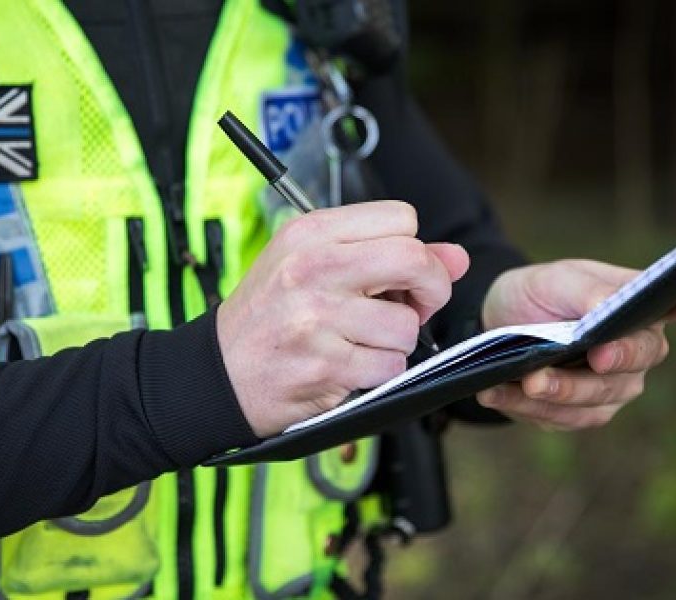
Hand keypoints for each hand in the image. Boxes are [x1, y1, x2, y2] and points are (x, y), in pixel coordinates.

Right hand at [217, 201, 469, 437]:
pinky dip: (378, 373)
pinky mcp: (324, 365)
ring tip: (362, 341)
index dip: (414, 249)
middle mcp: (313, 268)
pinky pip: (389, 367)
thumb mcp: (316, 265)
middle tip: (412, 307)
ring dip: (396, 342)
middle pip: (414, 260)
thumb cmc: (269, 315)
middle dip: (429, 289)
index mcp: (311, 233)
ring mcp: (317, 318)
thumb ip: (388, 255)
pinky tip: (349, 366)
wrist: (218, 372)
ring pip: (407, 326)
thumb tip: (457, 257)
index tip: (401, 275)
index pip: (401, 218)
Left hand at [478, 259, 675, 429]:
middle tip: (596, 355)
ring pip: (599, 398)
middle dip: (618, 359)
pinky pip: (560, 418)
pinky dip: (526, 406)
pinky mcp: (579, 414)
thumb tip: (606, 309)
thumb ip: (588, 291)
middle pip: (641, 359)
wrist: (496, 323)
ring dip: (562, 391)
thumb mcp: (558, 279)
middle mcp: (638, 350)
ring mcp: (612, 387)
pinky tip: (496, 391)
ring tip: (529, 380)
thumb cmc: (540, 293)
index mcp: (643, 306)